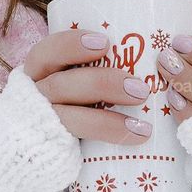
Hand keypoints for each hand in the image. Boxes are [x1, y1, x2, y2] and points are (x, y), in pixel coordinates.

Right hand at [23, 30, 153, 145]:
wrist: (36, 148)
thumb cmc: (69, 99)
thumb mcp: (74, 76)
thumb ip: (100, 63)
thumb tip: (156, 46)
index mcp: (39, 72)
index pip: (46, 53)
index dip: (71, 45)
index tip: (104, 43)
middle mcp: (35, 95)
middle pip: (60, 85)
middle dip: (101, 84)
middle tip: (140, 89)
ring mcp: (42, 123)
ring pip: (67, 117)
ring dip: (106, 120)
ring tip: (143, 127)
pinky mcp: (52, 147)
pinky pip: (75, 142)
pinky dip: (105, 136)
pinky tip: (134, 138)